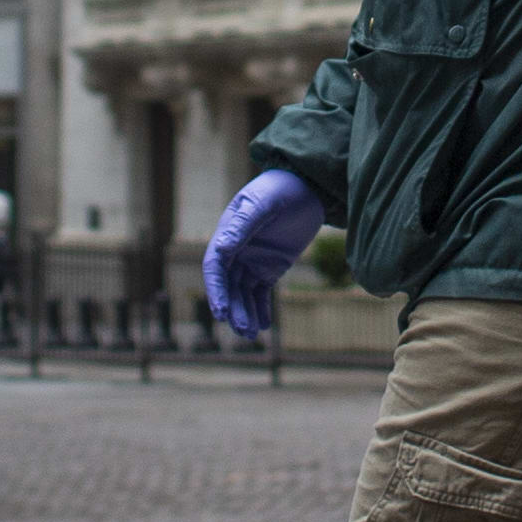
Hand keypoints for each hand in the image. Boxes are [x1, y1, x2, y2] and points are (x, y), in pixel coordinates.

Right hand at [202, 170, 323, 340]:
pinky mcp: (270, 268)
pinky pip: (261, 293)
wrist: (306, 187)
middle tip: (243, 330)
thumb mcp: (261, 204)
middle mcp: (236, 252)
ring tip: (251, 334)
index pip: (215, 268)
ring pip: (243, 293)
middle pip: (228, 287)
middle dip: (233, 309)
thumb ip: (243, 226)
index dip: (216, 291)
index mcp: (227, 235)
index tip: (221, 312)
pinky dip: (260, 309)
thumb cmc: (279, 189)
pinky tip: (262, 325)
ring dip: (244, 313)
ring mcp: (252, 261)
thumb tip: (222, 249)